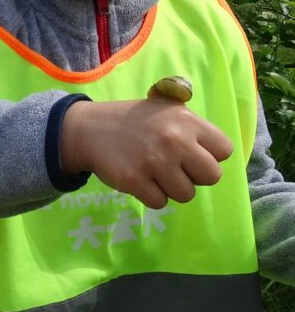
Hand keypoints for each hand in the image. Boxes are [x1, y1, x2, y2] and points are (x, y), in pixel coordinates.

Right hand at [60, 98, 232, 208]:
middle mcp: (174, 140)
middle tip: (175, 168)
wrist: (88, 129)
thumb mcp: (164, 109)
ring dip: (171, 188)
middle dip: (194, 176)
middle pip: (211, 176)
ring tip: (153, 173)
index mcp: (186, 121)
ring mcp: (154, 161)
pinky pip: (160, 202)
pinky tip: (139, 179)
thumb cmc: (133, 121)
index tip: (191, 154)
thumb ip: (193, 125)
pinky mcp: (134, 180)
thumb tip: (219, 151)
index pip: (224, 150)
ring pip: (186, 194)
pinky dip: (150, 195)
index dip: (209, 156)